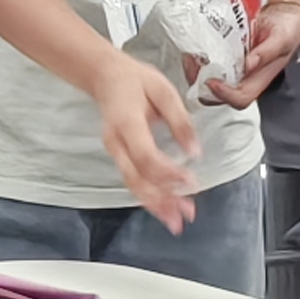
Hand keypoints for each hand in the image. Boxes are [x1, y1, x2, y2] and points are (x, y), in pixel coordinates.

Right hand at [83, 53, 204, 226]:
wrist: (105, 76)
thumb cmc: (136, 80)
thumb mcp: (163, 90)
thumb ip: (180, 120)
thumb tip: (195, 151)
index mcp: (126, 122)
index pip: (146, 155)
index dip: (168, 173)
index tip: (191, 182)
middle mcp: (116, 142)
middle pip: (137, 178)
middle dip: (162, 199)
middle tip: (186, 214)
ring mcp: (114, 151)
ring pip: (133, 184)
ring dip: (156, 204)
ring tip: (176, 221)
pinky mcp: (118, 156)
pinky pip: (132, 180)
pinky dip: (148, 198)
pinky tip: (163, 209)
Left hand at [205, 0, 299, 110]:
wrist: (287, 10)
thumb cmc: (289, 27)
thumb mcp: (282, 37)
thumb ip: (267, 52)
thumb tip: (249, 65)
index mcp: (261, 77)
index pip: (242, 97)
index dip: (225, 94)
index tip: (212, 81)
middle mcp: (245, 75)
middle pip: (220, 95)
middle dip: (203, 87)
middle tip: (194, 69)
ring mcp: (234, 65)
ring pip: (210, 80)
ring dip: (197, 72)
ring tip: (191, 57)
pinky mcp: (226, 52)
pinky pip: (209, 61)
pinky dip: (198, 57)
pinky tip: (195, 47)